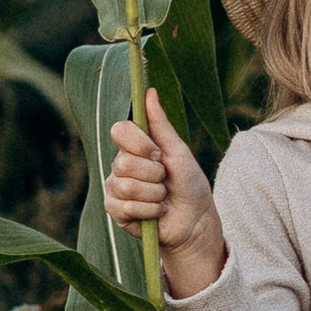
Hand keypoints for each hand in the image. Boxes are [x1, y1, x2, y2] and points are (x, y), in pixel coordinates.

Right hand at [102, 87, 226, 297]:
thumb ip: (160, 124)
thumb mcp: (178, 151)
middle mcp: (120, 165)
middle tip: (165, 180)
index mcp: (134, 147)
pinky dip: (148, 210)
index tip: (158, 153)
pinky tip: (156, 212)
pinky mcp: (116, 211)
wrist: (195, 219)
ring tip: (163, 197)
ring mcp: (115, 188)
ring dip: (154, 194)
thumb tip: (149, 91)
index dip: (139, 143)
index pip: (119, 130)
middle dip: (154, 174)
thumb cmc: (189, 183)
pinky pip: (124, 206)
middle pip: (123, 162)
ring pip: (126, 186)